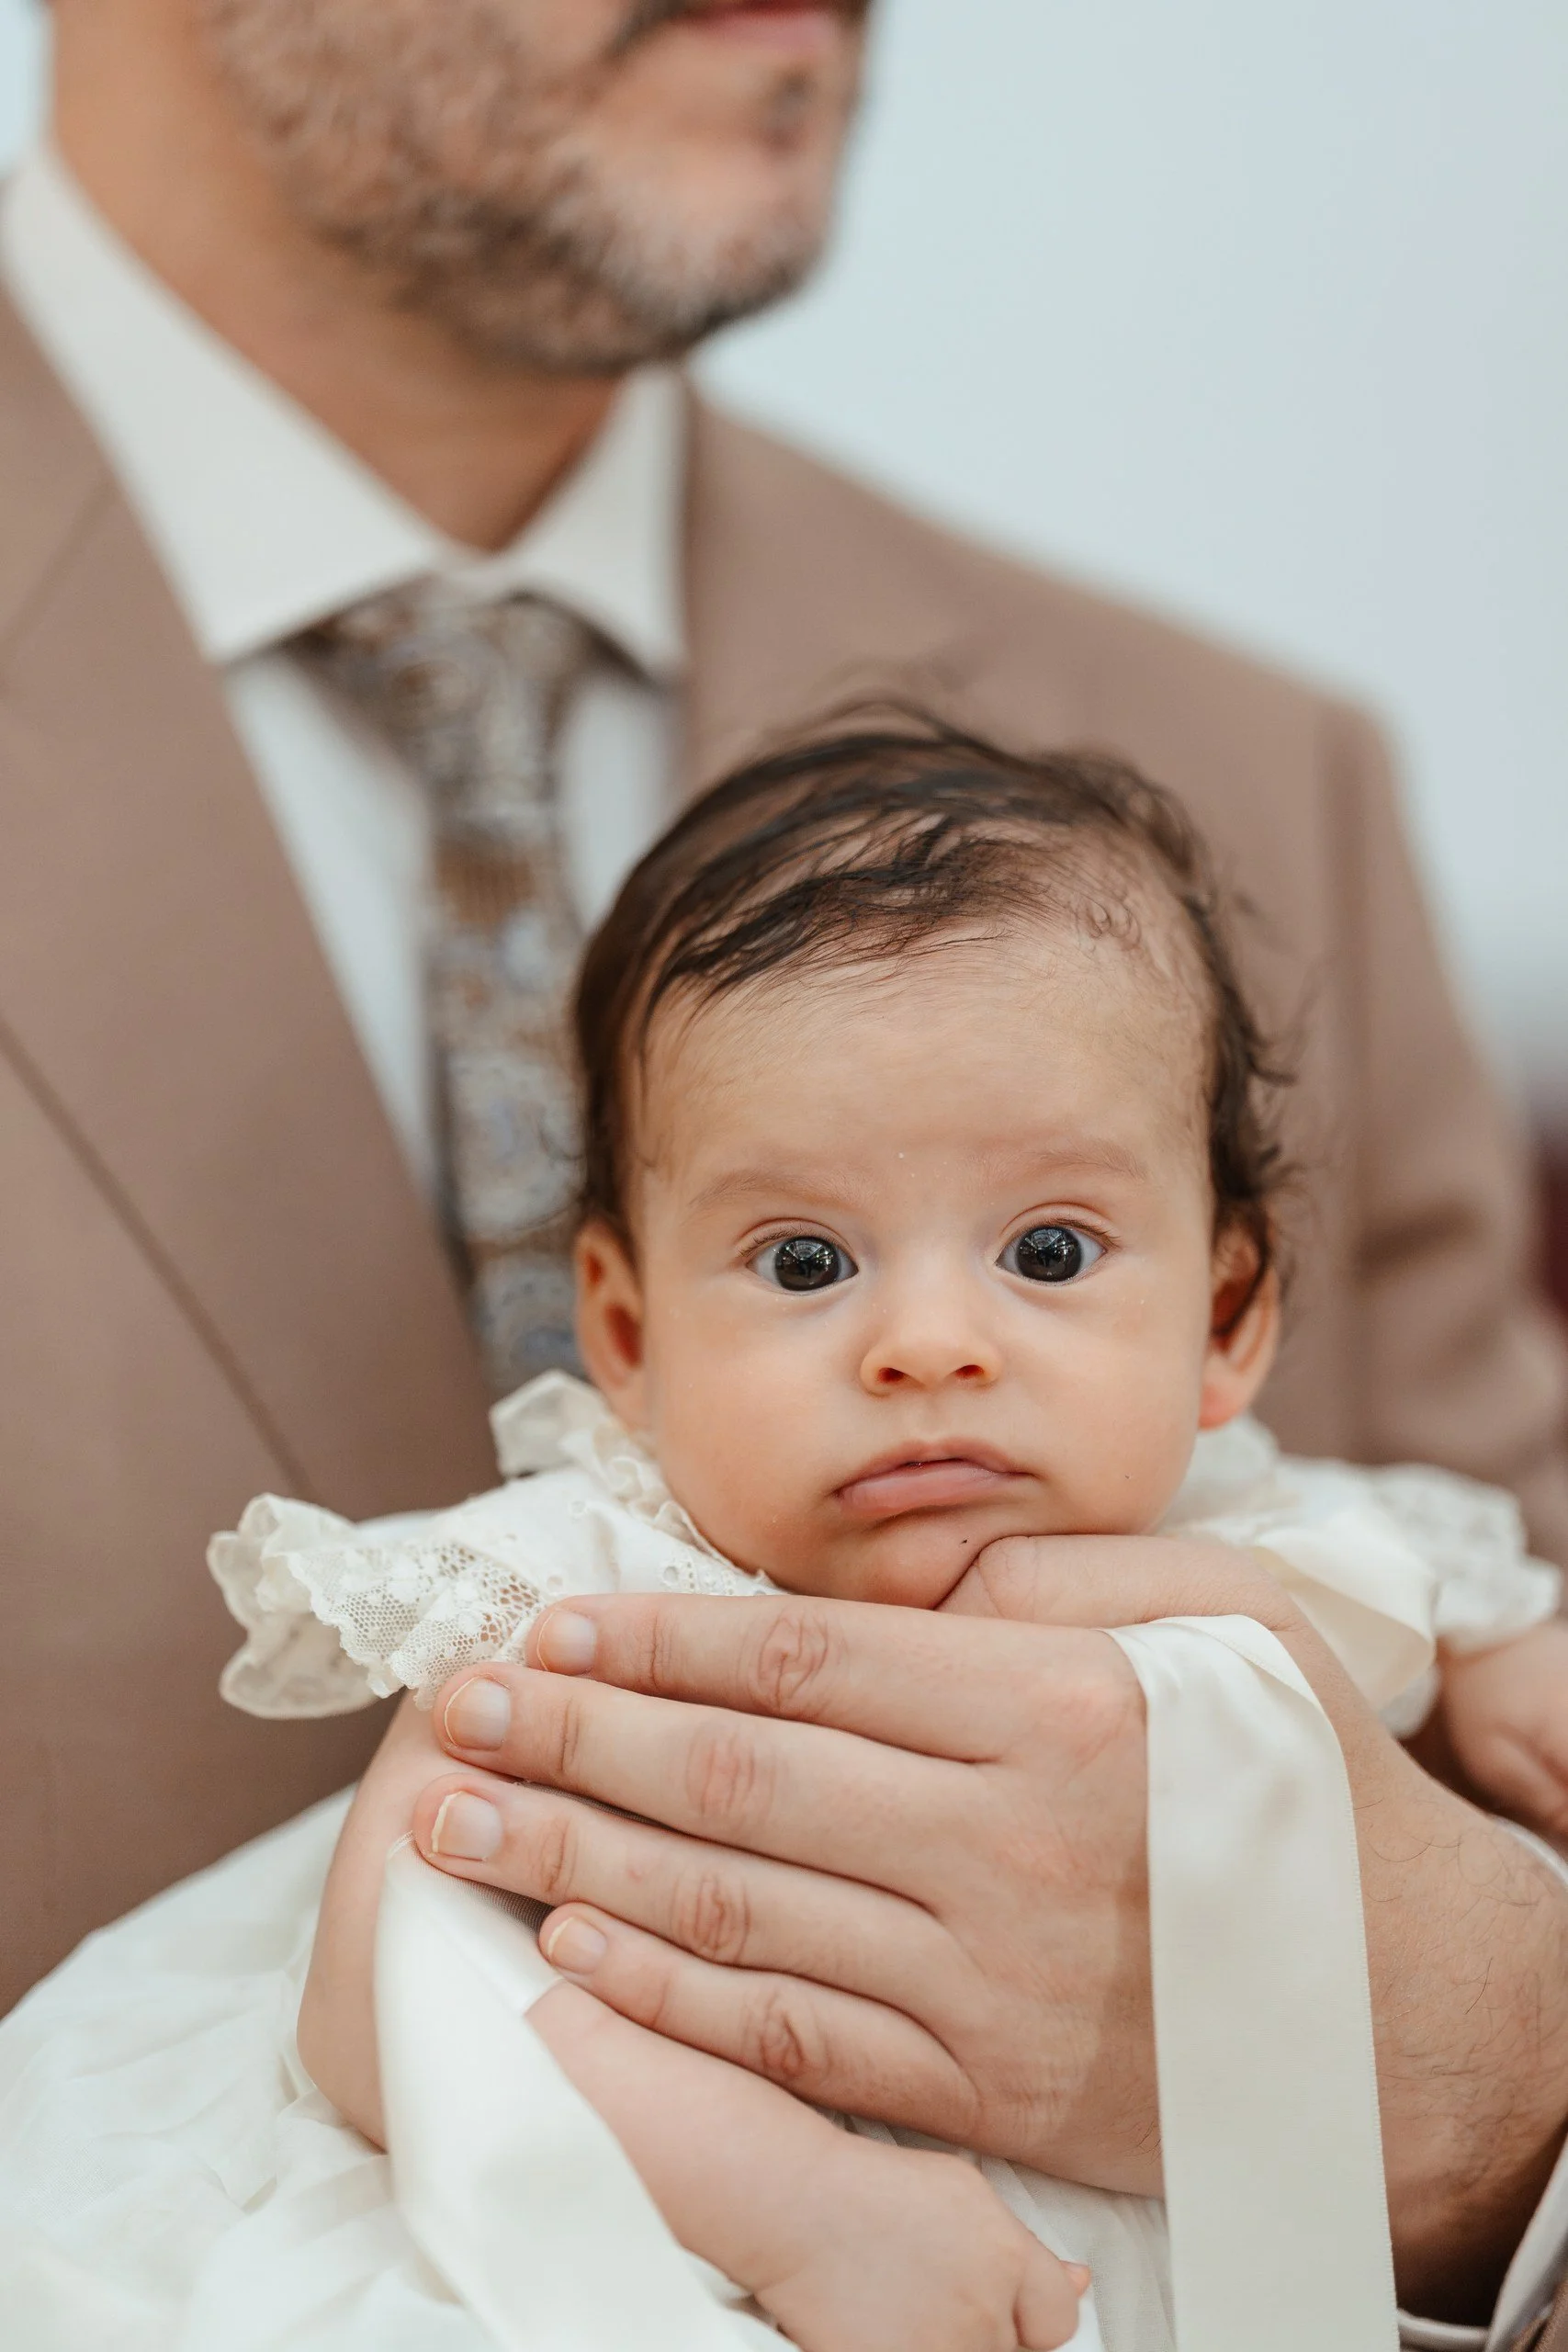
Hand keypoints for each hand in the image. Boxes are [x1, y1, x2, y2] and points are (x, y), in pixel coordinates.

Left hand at [412, 1534, 1567, 2317]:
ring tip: (459, 1819)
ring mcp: (986, 1980)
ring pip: (735, 1908)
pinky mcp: (981, 2087)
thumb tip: (903, 1583)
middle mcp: (1006, 1843)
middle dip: (572, 1737)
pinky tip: (573, 1945)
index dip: (655, 1635)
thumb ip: (1062, 1572)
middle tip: (457, 1707)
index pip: (803, 1654)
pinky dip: (666, 1993)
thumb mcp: (1232, 1620)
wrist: (1418, 2015)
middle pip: (737, 1777)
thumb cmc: (1310, 1786)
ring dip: (576, 1858)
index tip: (549, 1618)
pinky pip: (790, 2036)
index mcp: (1057, 1704)